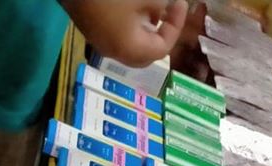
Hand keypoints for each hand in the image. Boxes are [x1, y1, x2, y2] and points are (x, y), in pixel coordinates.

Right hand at [62, 0, 188, 67]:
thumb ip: (159, 6)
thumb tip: (163, 9)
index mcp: (130, 49)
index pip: (162, 48)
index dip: (176, 26)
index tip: (180, 3)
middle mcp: (115, 53)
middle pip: (146, 54)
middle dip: (161, 35)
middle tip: (169, 14)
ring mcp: (101, 42)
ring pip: (131, 45)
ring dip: (145, 29)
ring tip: (153, 7)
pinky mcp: (91, 30)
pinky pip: (117, 35)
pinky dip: (130, 25)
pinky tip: (132, 6)